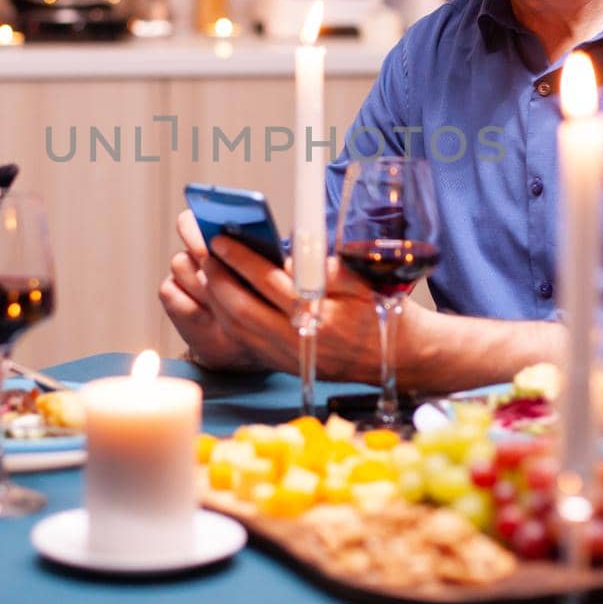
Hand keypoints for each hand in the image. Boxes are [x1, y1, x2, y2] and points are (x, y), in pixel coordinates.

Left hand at [158, 210, 410, 384]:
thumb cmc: (379, 312)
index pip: (268, 282)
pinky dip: (226, 317)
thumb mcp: (361, 282)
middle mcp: (297, 339)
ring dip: (216, 298)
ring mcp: (286, 356)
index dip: (241, 259)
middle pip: (241, 308)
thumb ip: (326, 268)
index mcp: (319, 315)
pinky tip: (221, 298)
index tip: (222, 239)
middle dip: (218, 278)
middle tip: (206, 254)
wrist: (396, 358)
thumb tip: (288, 255)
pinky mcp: (281, 364)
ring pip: (236, 327)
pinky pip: (243, 340)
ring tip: (209, 271)